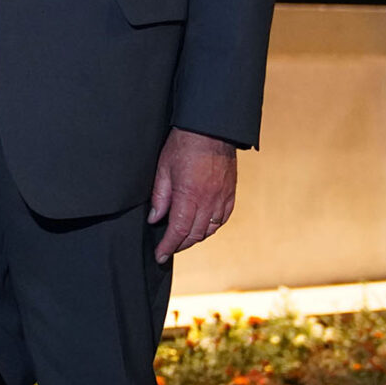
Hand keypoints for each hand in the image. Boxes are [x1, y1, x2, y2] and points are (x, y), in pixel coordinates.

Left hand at [148, 128, 235, 262]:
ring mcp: (222, 198)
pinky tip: (204, 227)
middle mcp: (208, 201)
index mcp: (189, 196)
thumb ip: (160, 197)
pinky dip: (213, 227)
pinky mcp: (230, 192)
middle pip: (195, 234)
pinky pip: (223, 218)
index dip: (168, 246)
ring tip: (184, 239)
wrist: (211, 129)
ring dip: (196, 238)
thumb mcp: (163, 169)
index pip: (178, 231)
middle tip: (169, 248)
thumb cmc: (184, 145)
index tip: (160, 255)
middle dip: (180, 245)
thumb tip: (155, 218)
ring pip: (210, 229)